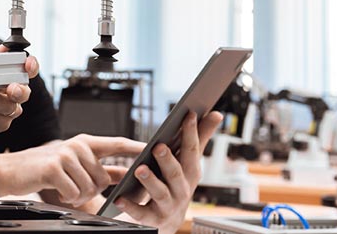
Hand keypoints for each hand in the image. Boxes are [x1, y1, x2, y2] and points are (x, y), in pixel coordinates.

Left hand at [0, 44, 38, 136]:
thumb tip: (5, 48)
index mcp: (6, 77)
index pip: (27, 70)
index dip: (32, 66)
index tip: (28, 64)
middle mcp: (8, 94)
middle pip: (24, 92)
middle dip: (19, 89)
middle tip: (11, 88)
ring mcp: (3, 111)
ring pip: (13, 108)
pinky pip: (1, 121)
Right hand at [0, 134, 145, 206]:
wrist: (11, 170)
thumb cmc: (44, 168)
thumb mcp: (74, 164)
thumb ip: (100, 168)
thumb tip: (126, 176)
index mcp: (86, 142)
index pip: (117, 143)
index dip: (137, 147)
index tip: (156, 148)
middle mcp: (78, 145)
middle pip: (104, 178)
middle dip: (93, 191)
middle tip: (76, 190)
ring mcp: (66, 154)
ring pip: (89, 187)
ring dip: (78, 196)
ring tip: (66, 189)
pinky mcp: (54, 167)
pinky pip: (73, 192)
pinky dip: (67, 198)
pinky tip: (58, 191)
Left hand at [113, 111, 222, 233]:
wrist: (167, 222)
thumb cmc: (177, 185)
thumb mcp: (189, 164)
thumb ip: (201, 138)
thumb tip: (216, 114)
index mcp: (190, 174)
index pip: (192, 151)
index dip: (191, 133)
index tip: (188, 114)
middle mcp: (182, 191)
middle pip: (176, 174)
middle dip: (168, 160)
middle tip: (158, 146)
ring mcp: (168, 206)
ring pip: (160, 194)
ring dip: (150, 182)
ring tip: (139, 169)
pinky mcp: (152, 220)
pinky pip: (141, 213)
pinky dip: (130, 206)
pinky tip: (119, 198)